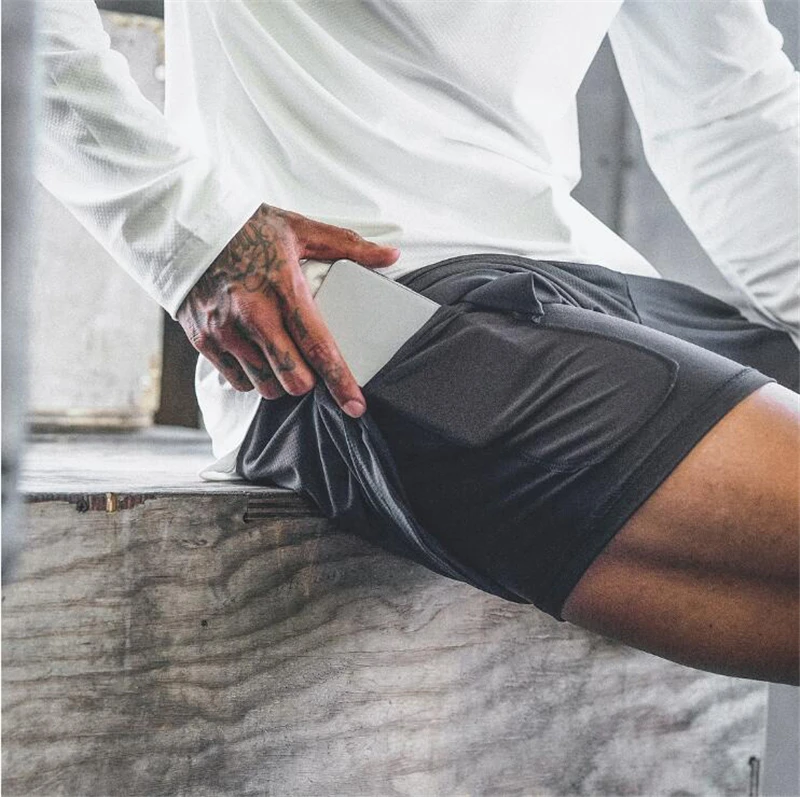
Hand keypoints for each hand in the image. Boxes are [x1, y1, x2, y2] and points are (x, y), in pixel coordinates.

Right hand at [177, 204, 399, 416]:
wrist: (183, 225)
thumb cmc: (247, 227)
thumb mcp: (300, 230)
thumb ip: (349, 246)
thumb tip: (391, 255)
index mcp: (284, 289)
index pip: (319, 347)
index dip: (341, 382)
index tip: (356, 406)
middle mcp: (253, 315)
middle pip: (293, 379)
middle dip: (308, 382)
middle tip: (311, 368)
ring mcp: (225, 331)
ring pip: (265, 386)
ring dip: (279, 381)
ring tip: (281, 358)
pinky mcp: (203, 340)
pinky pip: (236, 381)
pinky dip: (251, 377)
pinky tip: (255, 356)